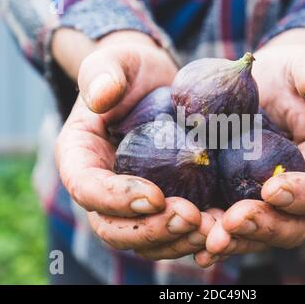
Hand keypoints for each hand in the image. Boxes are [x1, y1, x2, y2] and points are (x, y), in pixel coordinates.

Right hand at [54, 30, 209, 257]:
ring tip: (211, 228)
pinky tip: (222, 225)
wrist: (155, 84)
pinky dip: (196, 234)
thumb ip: (102, 74)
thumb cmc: (130, 71)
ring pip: (145, 239)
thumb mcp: (115, 62)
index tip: (155, 196)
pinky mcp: (164, 202)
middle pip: (113, 228)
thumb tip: (100, 96)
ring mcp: (133, 201)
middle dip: (151, 230)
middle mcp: (103, 188)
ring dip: (177, 240)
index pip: (87, 188)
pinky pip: (173, 230)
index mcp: (82, 158)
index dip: (115, 199)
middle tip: (190, 218)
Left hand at [204, 29, 304, 257]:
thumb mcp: (304, 66)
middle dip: (264, 227)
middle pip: (295, 225)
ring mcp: (270, 203)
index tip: (273, 189)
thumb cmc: (289, 77)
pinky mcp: (240, 201)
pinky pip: (232, 228)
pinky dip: (215, 237)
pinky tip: (195, 245)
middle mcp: (303, 193)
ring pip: (261, 235)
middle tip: (233, 221)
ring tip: (209, 240)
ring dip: (236, 240)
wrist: (264, 87)